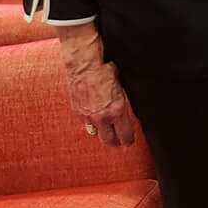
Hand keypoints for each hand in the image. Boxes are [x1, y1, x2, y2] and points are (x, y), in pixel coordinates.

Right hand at [56, 28, 135, 146]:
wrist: (84, 65)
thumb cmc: (106, 71)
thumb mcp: (123, 87)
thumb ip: (125, 101)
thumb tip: (129, 110)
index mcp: (117, 110)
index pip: (125, 134)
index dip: (128, 140)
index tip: (130, 142)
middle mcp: (102, 116)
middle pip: (108, 140)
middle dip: (115, 143)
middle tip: (119, 143)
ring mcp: (88, 115)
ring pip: (95, 132)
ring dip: (102, 132)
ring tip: (107, 132)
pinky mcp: (77, 111)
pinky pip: (85, 122)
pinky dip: (91, 122)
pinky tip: (95, 118)